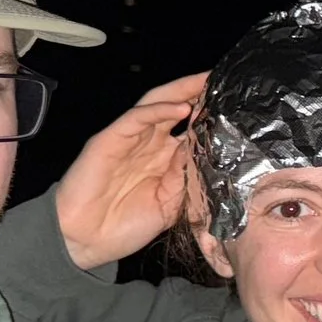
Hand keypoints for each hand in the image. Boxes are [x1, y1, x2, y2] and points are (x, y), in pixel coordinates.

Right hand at [52, 72, 210, 268]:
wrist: (84, 241)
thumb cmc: (125, 226)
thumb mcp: (169, 204)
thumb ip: (185, 178)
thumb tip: (204, 150)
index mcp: (163, 158)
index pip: (190, 128)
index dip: (211, 116)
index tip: (237, 106)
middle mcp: (148, 143)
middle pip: (175, 107)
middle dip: (198, 92)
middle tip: (224, 80)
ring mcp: (128, 138)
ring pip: (157, 104)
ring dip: (182, 92)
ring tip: (207, 82)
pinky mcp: (109, 139)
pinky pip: (136, 118)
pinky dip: (159, 110)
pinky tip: (182, 108)